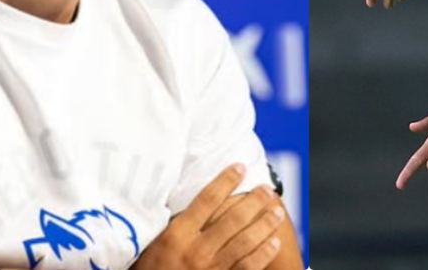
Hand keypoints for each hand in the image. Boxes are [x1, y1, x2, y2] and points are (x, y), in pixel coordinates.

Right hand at [134, 164, 285, 269]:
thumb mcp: (151, 244)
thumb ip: (169, 223)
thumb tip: (183, 193)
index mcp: (176, 236)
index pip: (206, 200)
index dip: (225, 181)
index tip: (240, 167)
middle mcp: (195, 252)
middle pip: (232, 220)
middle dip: (253, 201)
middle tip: (267, 188)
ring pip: (244, 243)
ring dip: (264, 225)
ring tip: (276, 211)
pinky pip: (247, 267)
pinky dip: (263, 254)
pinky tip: (274, 242)